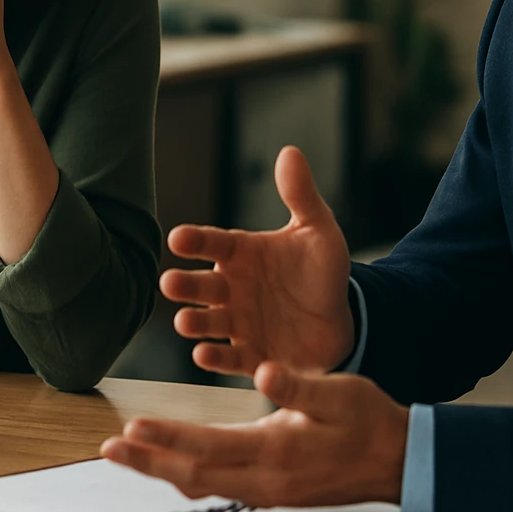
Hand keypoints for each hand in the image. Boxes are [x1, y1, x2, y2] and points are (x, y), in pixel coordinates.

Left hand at [101, 363, 408, 506]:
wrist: (397, 461)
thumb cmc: (368, 422)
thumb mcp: (337, 391)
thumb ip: (297, 383)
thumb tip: (263, 370)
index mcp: (277, 449)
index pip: (207, 447)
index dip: (166, 439)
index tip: (131, 429)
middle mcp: (266, 478)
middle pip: (193, 474)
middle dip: (148, 463)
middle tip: (109, 450)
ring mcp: (268, 490)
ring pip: (203, 484)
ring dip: (162, 470)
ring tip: (130, 457)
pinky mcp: (272, 491)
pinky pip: (219, 486)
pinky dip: (189, 475)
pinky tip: (173, 467)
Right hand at [162, 146, 353, 374]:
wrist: (343, 320)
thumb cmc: (322, 272)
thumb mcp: (318, 230)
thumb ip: (301, 195)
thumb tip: (289, 151)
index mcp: (243, 254)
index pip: (214, 243)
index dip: (196, 241)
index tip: (178, 238)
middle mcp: (232, 288)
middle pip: (202, 286)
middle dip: (184, 285)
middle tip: (169, 283)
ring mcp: (238, 324)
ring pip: (209, 323)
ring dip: (195, 323)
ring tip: (185, 322)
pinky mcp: (251, 356)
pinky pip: (231, 360)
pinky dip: (218, 360)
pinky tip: (206, 356)